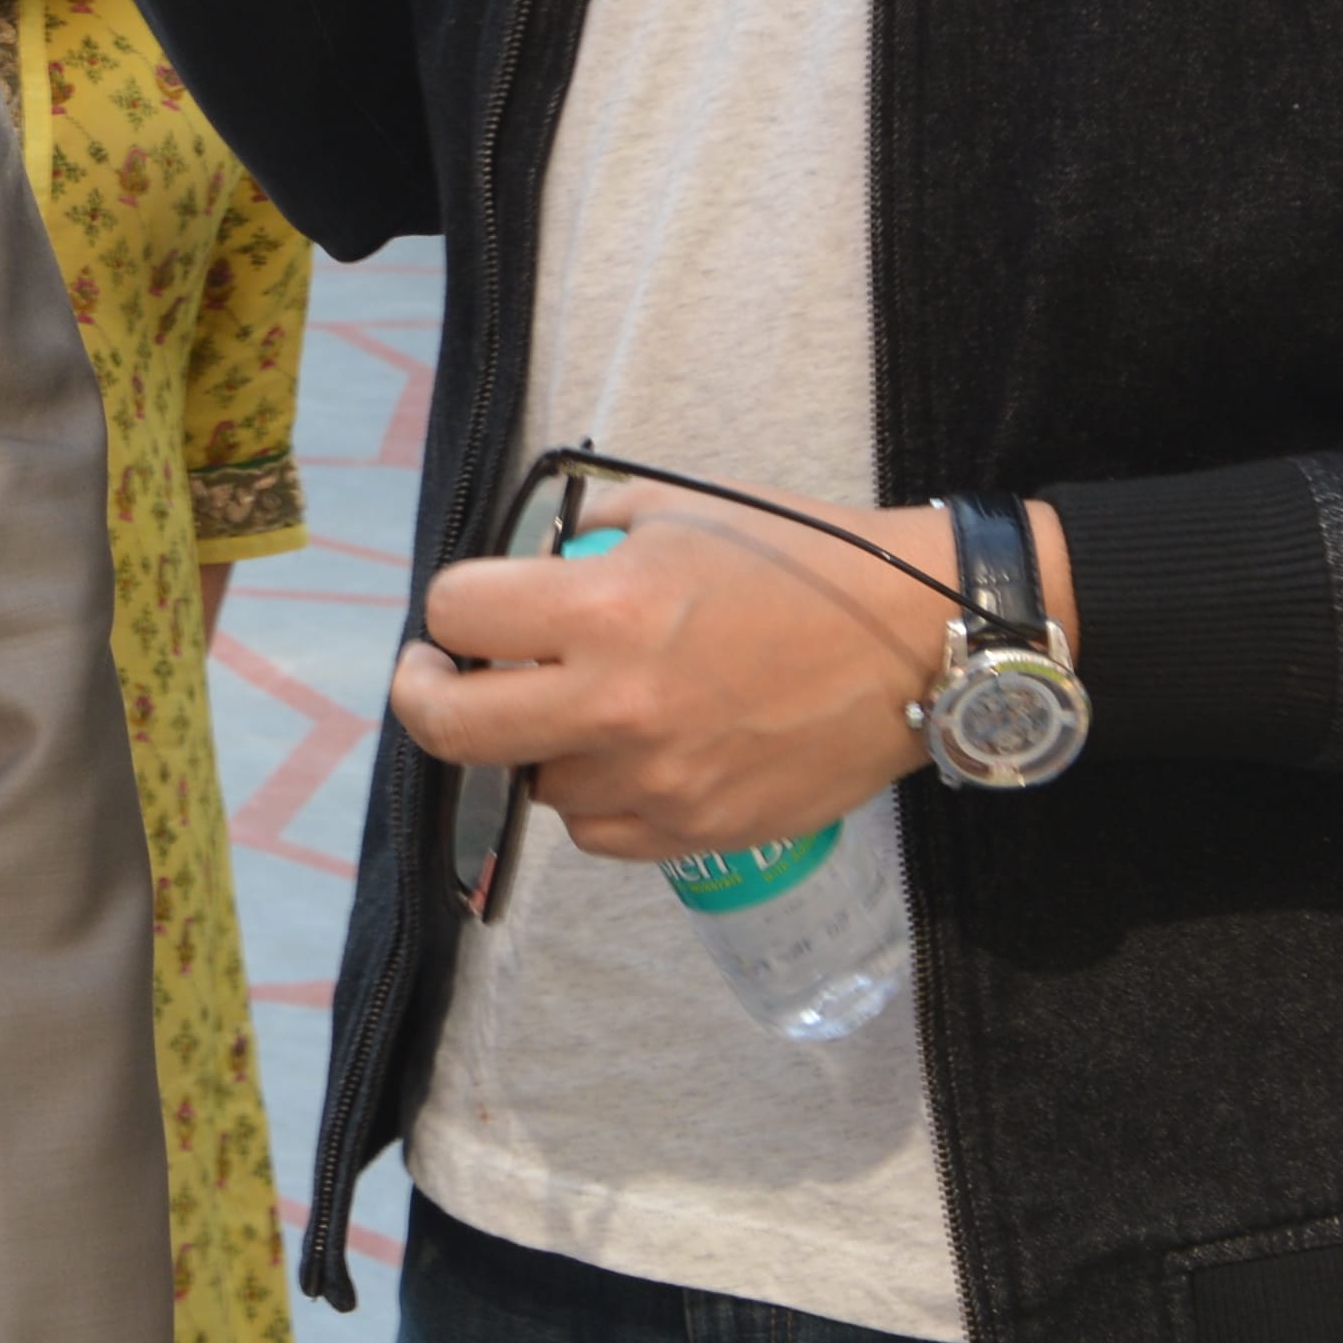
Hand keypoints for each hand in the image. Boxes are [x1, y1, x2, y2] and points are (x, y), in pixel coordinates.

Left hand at [404, 486, 961, 861]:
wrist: (916, 645)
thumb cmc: (803, 561)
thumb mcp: (680, 510)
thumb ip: (588, 535)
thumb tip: (527, 564)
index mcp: (606, 611)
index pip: (458, 614)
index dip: (449, 607)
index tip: (462, 614)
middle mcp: (616, 706)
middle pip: (451, 730)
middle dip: (426, 696)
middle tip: (439, 677)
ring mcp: (655, 782)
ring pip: (532, 783)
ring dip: (536, 745)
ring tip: (579, 707)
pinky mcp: (696, 832)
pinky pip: (596, 833)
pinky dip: (594, 796)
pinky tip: (626, 755)